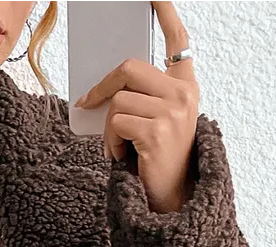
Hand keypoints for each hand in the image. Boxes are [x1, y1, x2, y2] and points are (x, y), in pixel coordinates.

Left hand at [75, 0, 198, 214]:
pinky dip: (110, 141)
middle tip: (90, 103)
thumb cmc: (156, 159)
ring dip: (108, 126)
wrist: (169, 199)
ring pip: (118, 99)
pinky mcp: (157, 130)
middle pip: (129, 67)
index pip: (178, 39)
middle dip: (103, 86)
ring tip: (119, 146)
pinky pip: (116, 121)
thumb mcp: (154, 120)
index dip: (165, 12)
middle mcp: (184, 94)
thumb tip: (106, 81)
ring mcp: (173, 111)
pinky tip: (121, 155)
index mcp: (186, 86)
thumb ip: (142, 96)